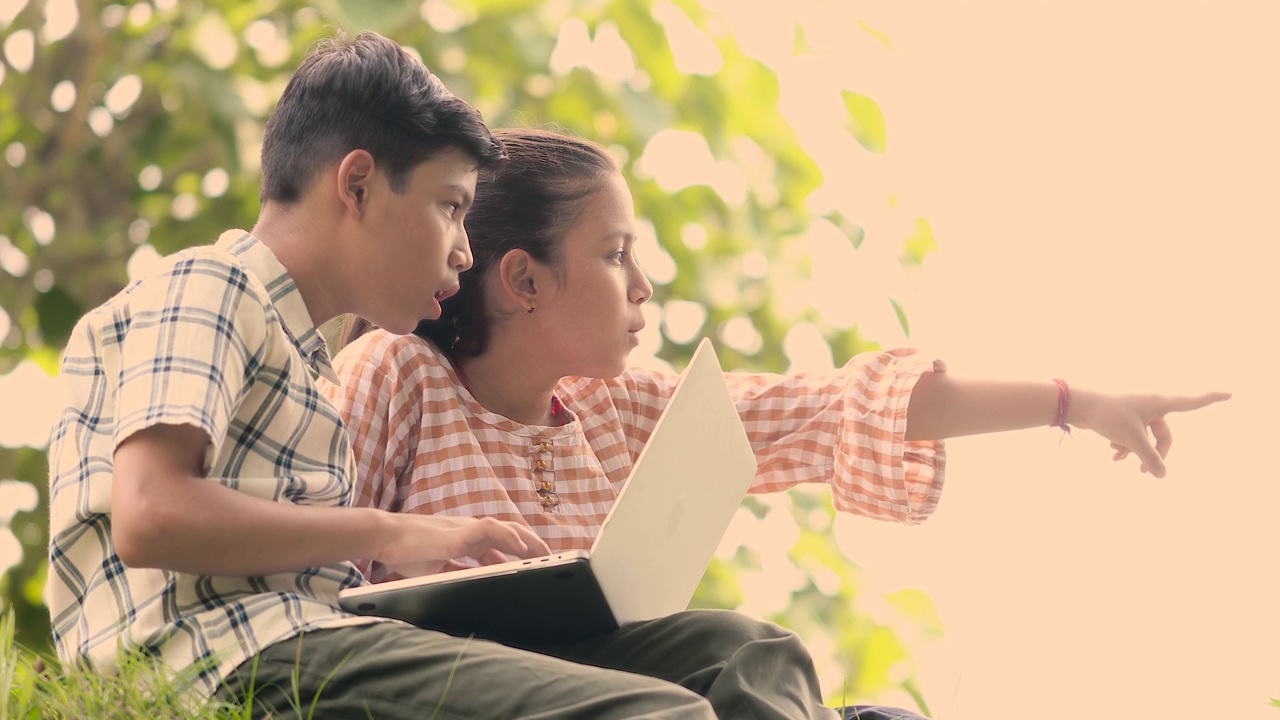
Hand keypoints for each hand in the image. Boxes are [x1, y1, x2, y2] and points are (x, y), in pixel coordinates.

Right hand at [375, 514, 551, 577]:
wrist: (383, 537)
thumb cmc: (406, 551)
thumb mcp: (437, 568)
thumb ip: (458, 572)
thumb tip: (475, 586)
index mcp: (465, 538)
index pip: (500, 543)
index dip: (518, 553)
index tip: (536, 564)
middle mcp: (469, 530)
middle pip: (509, 533)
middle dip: (531, 547)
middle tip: (550, 562)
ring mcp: (464, 530)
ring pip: (505, 530)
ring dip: (527, 542)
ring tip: (546, 556)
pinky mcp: (457, 535)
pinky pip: (489, 531)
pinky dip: (509, 538)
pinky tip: (523, 550)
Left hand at [1067, 388, 1230, 477]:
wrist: (1077, 405)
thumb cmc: (1107, 416)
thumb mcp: (1132, 439)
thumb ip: (1149, 458)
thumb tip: (1161, 475)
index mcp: (1159, 403)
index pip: (1192, 403)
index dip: (1211, 399)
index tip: (1231, 393)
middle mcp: (1151, 405)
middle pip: (1164, 435)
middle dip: (1153, 454)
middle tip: (1144, 472)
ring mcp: (1137, 412)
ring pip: (1145, 438)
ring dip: (1134, 450)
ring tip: (1117, 455)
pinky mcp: (1124, 418)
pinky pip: (1133, 436)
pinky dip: (1125, 446)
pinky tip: (1113, 456)